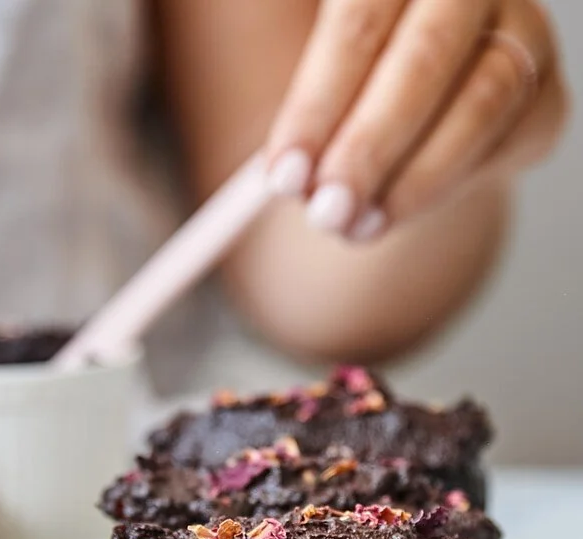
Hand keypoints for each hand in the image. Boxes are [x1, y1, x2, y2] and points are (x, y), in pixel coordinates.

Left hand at [266, 0, 567, 239]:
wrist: (400, 123)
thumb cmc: (340, 94)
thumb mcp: (296, 83)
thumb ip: (295, 116)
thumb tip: (284, 178)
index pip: (356, 21)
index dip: (317, 105)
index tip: (284, 175)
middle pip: (424, 58)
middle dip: (368, 148)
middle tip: (327, 212)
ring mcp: (518, 33)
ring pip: (480, 102)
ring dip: (413, 180)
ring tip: (358, 227)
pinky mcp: (544, 96)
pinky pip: (507, 141)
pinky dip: (448, 185)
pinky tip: (397, 211)